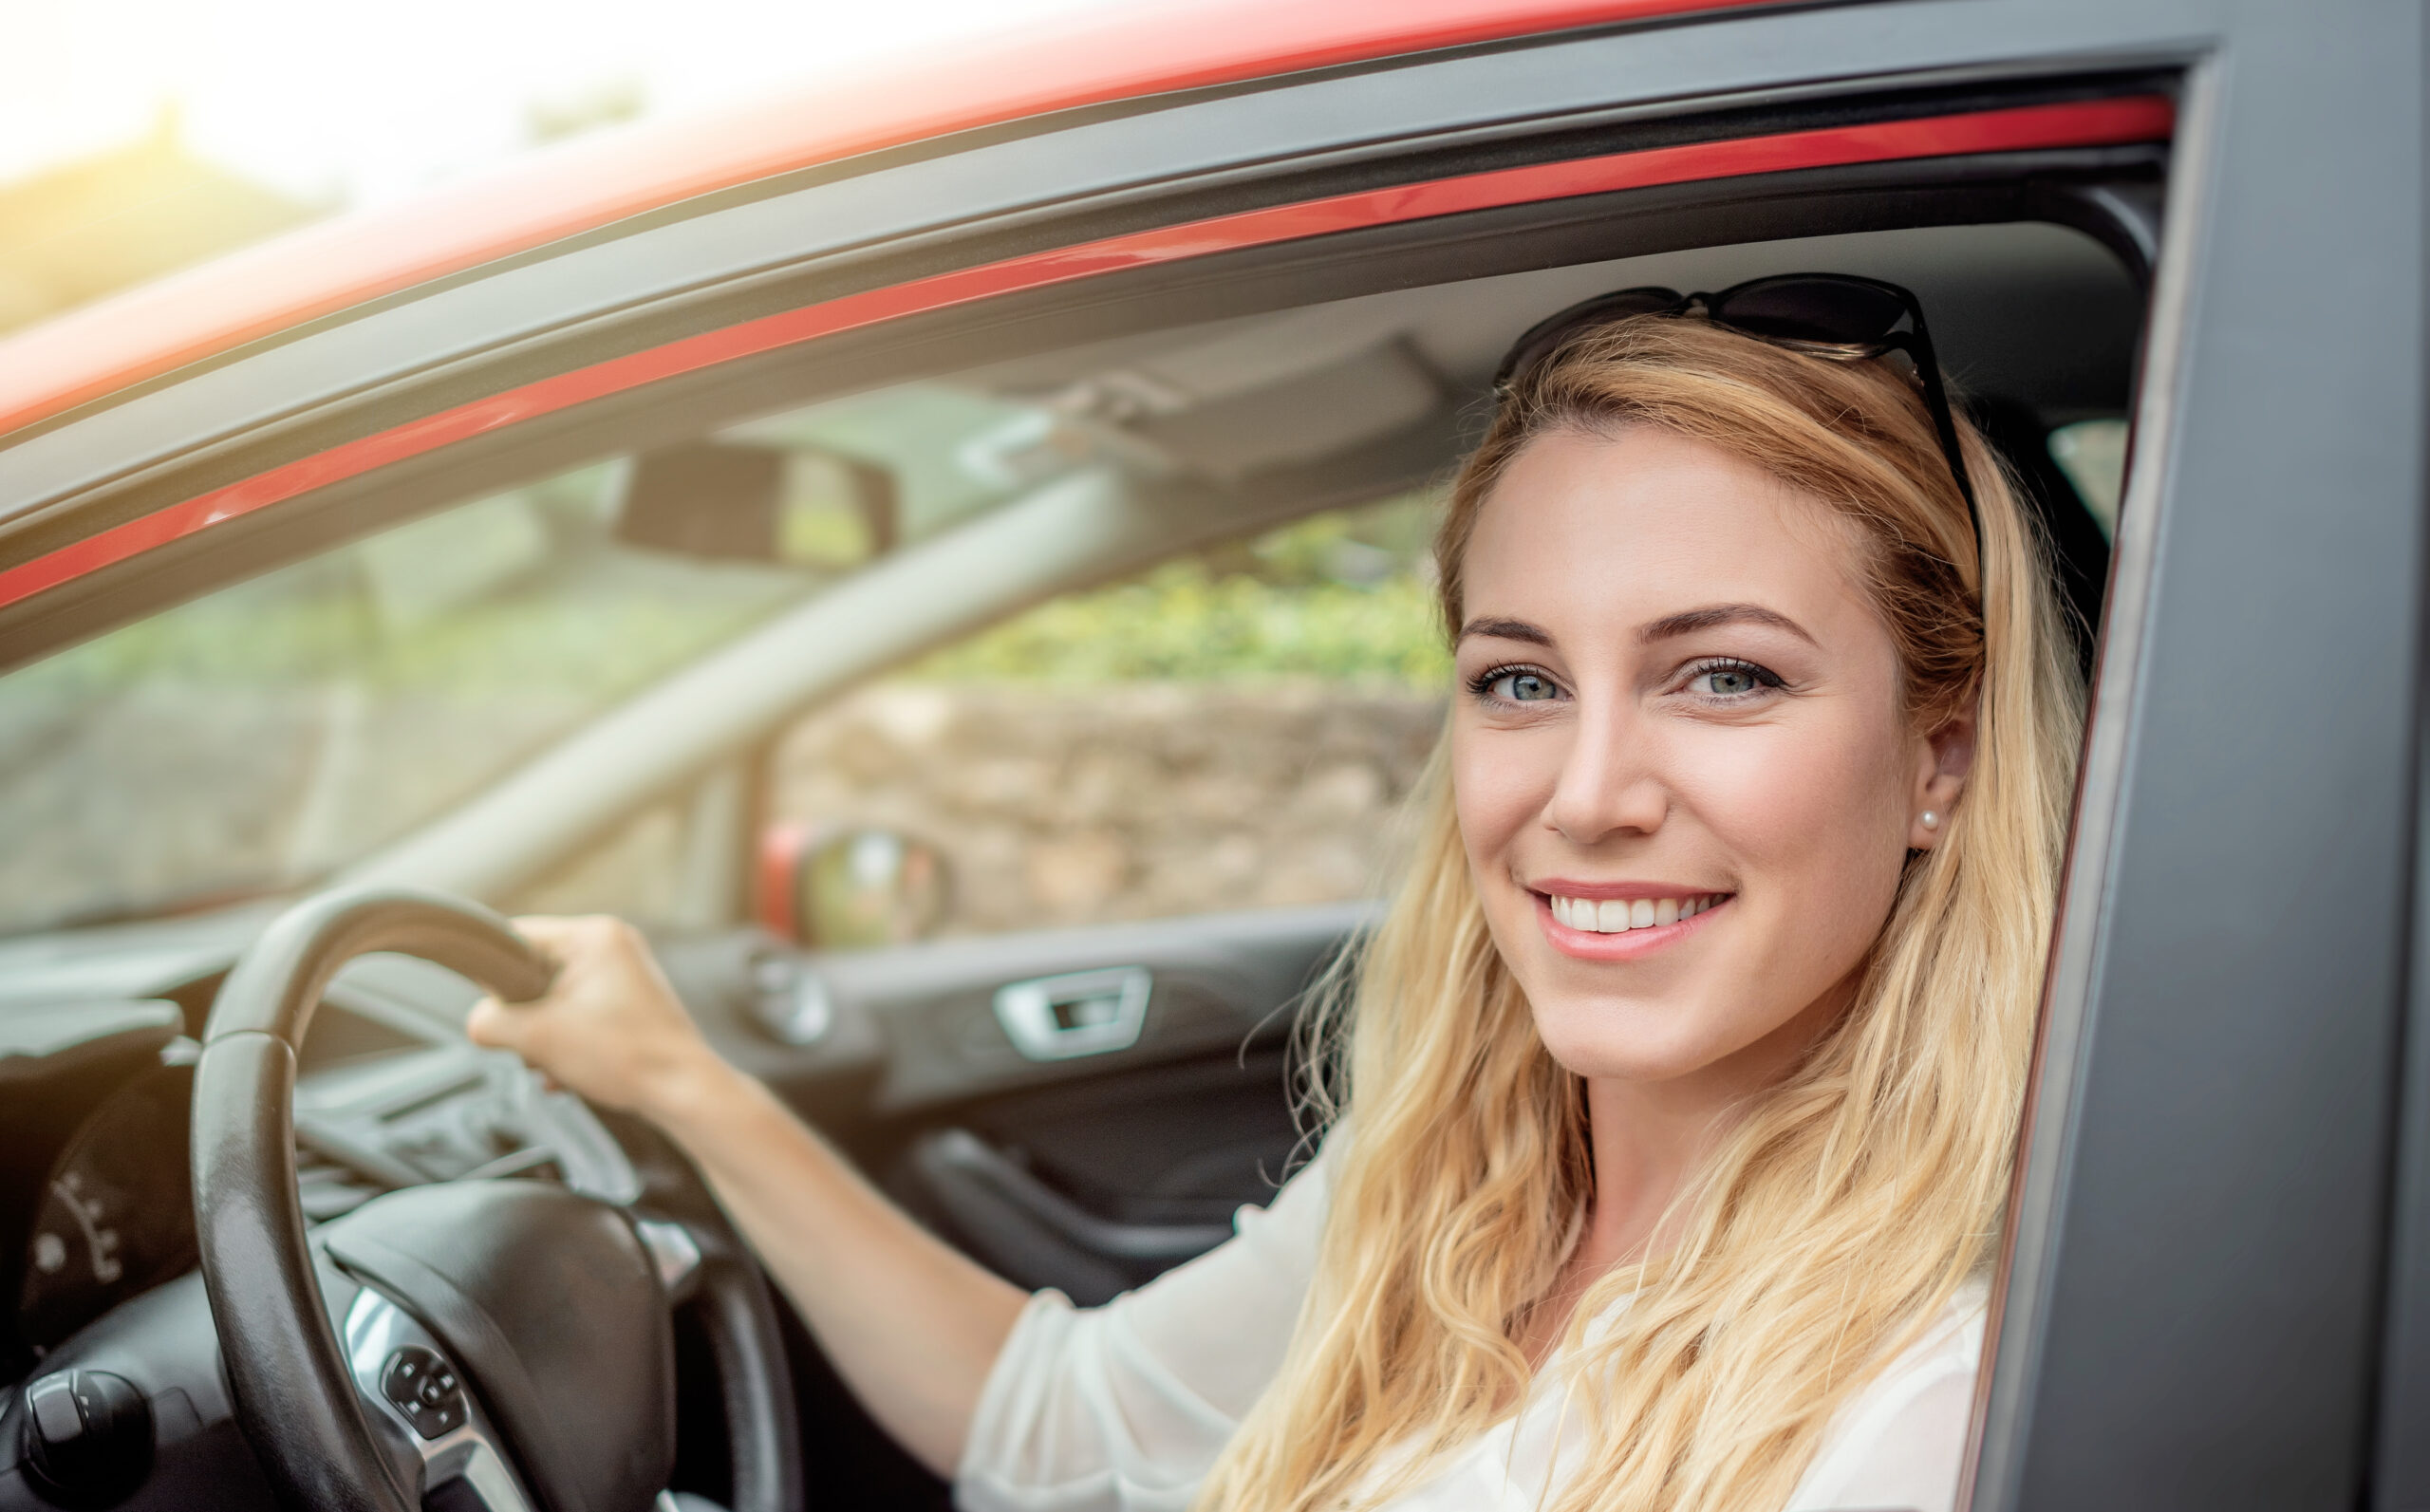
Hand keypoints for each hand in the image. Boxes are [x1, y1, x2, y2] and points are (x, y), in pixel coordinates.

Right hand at [466, 915, 731, 1122]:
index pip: (517, 937)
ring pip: (555, 1002)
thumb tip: (478, 1022)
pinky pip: (580, 1017)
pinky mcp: (631, 1005)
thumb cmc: (629, 1057)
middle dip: (527, 1019)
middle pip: (535, 975)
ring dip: (547, 1039)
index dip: (495, 976)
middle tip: (535, 1044)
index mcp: (595, 935)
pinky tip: (571, 1074)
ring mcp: (626, 975)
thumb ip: (491, 1022)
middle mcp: (615, 946)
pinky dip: (570, 1046)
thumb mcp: (537, 1037)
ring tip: (560, 1064)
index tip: (494, 1009)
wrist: (683, 1092)